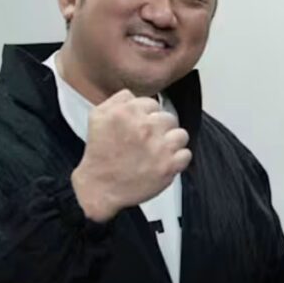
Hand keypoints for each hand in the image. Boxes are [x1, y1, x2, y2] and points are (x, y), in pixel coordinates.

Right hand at [71, 89, 190, 222]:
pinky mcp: (169, 165)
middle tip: (148, 141)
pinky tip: (163, 163)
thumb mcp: (98, 116)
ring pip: (181, 135)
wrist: (99, 187)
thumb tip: (136, 95)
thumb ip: (118, 100)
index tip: (141, 127)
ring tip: (158, 151)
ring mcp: (159, 146)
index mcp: (127, 112)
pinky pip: (186, 154)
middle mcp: (145, 126)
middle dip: (160, 129)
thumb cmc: (99, 153)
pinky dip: (177, 160)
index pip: (153, 104)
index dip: (147, 116)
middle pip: (169, 118)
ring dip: (172, 143)